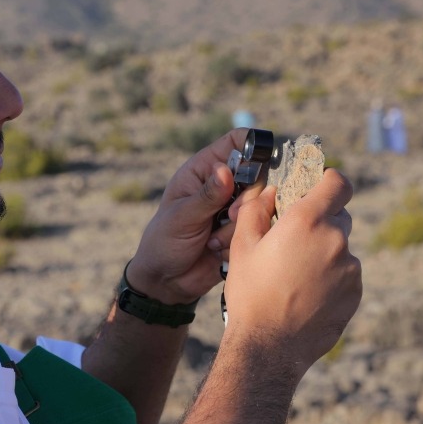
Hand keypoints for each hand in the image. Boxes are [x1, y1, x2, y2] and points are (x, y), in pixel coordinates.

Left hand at [126, 129, 260, 304]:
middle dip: (245, 199)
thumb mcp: (182, 217)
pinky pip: (257, 230)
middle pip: (256, 176)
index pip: (235, 142)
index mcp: (202, 171)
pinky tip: (218, 251)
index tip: (257, 163)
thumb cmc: (164, 242)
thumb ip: (207, 196)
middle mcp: (222, 185)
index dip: (252, 145)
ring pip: (258, 206)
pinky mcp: (242, 230)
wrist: (167, 280)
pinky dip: (239, 242)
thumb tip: (225, 170)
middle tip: (228, 216)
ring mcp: (234, 208)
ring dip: (237, 226)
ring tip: (212, 240)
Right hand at [223, 170, 362, 380]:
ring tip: (295, 277)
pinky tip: (306, 294)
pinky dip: (330, 277)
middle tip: (293, 241)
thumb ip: (257, 211)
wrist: (269, 346)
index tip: (317, 187)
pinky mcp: (355, 292)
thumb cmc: (250, 293)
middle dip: (319, 222)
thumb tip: (271, 193)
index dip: (329, 181)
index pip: (338, 183)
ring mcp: (349, 268)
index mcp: (307, 221)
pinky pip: (345, 274)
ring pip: (340, 247)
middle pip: (338, 216)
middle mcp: (335, 240)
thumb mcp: (241, 247)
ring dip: (324, 252)